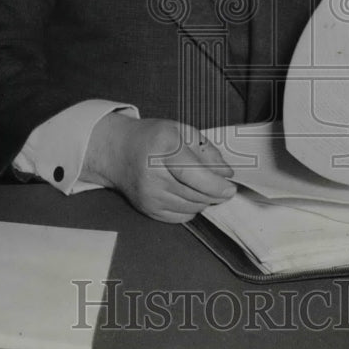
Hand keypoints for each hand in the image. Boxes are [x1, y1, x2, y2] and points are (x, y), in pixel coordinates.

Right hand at [82, 113, 235, 222]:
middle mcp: (153, 175)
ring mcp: (149, 195)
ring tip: (201, 185)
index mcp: (162, 148)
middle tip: (221, 184)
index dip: (215, 185)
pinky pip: (182, 216)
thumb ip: (207, 151)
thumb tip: (227, 174)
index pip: (193, 174)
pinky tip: (186, 193)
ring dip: (204, 199)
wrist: (117, 152)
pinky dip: (191, 207)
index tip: (231, 188)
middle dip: (215, 193)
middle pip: (195, 194)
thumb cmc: (152, 138)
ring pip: (191, 207)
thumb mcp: (182, 131)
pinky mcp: (148, 209)